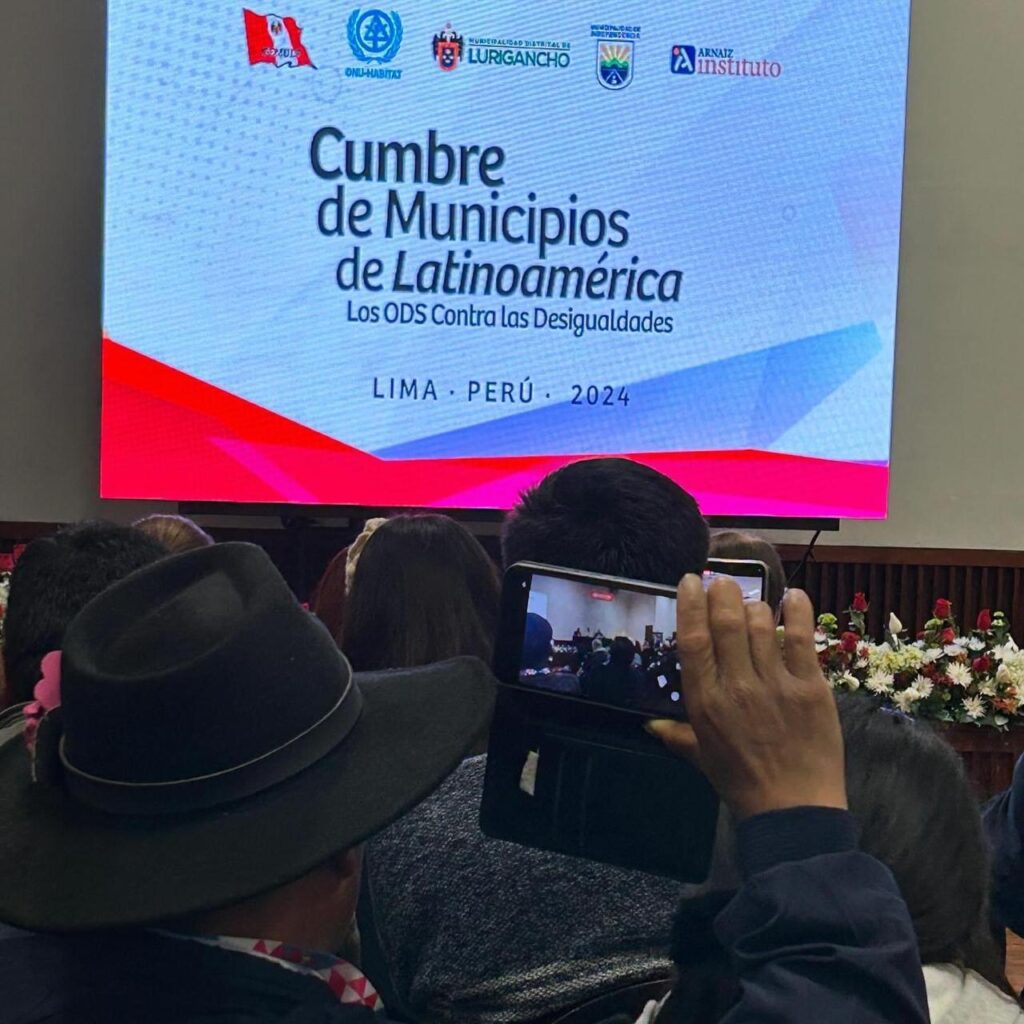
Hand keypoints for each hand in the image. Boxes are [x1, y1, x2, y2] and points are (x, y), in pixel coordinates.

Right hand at [648, 576, 845, 819]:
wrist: (794, 810)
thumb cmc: (742, 782)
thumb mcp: (701, 757)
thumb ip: (675, 734)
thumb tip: (648, 724)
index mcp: (705, 701)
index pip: (693, 639)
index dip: (691, 604)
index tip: (691, 581)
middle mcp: (736, 686)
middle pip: (727, 622)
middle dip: (723, 591)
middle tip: (722, 580)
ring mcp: (775, 684)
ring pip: (761, 624)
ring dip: (754, 604)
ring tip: (752, 602)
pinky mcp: (810, 687)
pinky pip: (801, 638)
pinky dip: (797, 612)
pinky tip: (794, 597)